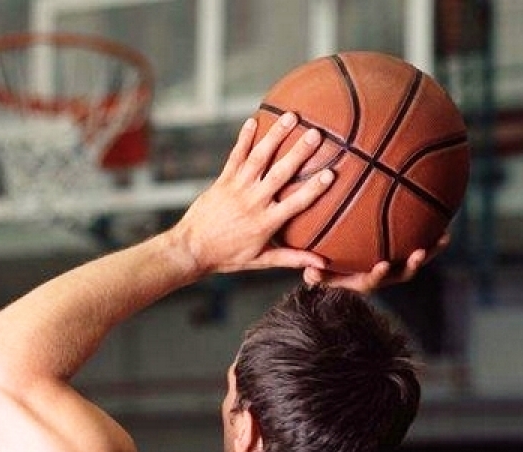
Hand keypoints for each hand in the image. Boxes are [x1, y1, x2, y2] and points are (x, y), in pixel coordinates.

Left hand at [167, 113, 333, 274]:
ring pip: (258, 158)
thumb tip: (320, 264)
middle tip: (316, 134)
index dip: (314, 188)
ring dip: (275, 136)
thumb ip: (291, 258)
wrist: (191, 250)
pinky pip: (235, 156)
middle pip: (280, 174)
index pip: (295, 203)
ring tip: (291, 117)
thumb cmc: (228, 257)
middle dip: (298, 153)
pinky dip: (244, 138)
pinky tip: (254, 120)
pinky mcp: (222, 181)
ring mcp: (237, 189)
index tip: (331, 173)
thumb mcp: (261, 260)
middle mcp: (253, 203)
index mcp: (266, 223)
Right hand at [302, 232, 450, 293]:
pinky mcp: (401, 255)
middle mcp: (383, 275)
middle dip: (412, 265)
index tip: (383, 264)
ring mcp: (394, 265)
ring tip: (443, 238)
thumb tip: (309, 271)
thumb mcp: (317, 273)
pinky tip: (444, 223)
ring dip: (430, 252)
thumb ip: (315, 274)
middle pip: (401, 274)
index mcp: (363, 280)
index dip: (379, 274)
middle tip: (420, 253)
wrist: (341, 264)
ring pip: (415, 261)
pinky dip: (431, 237)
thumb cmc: (326, 268)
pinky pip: (419, 245)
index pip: (372, 281)